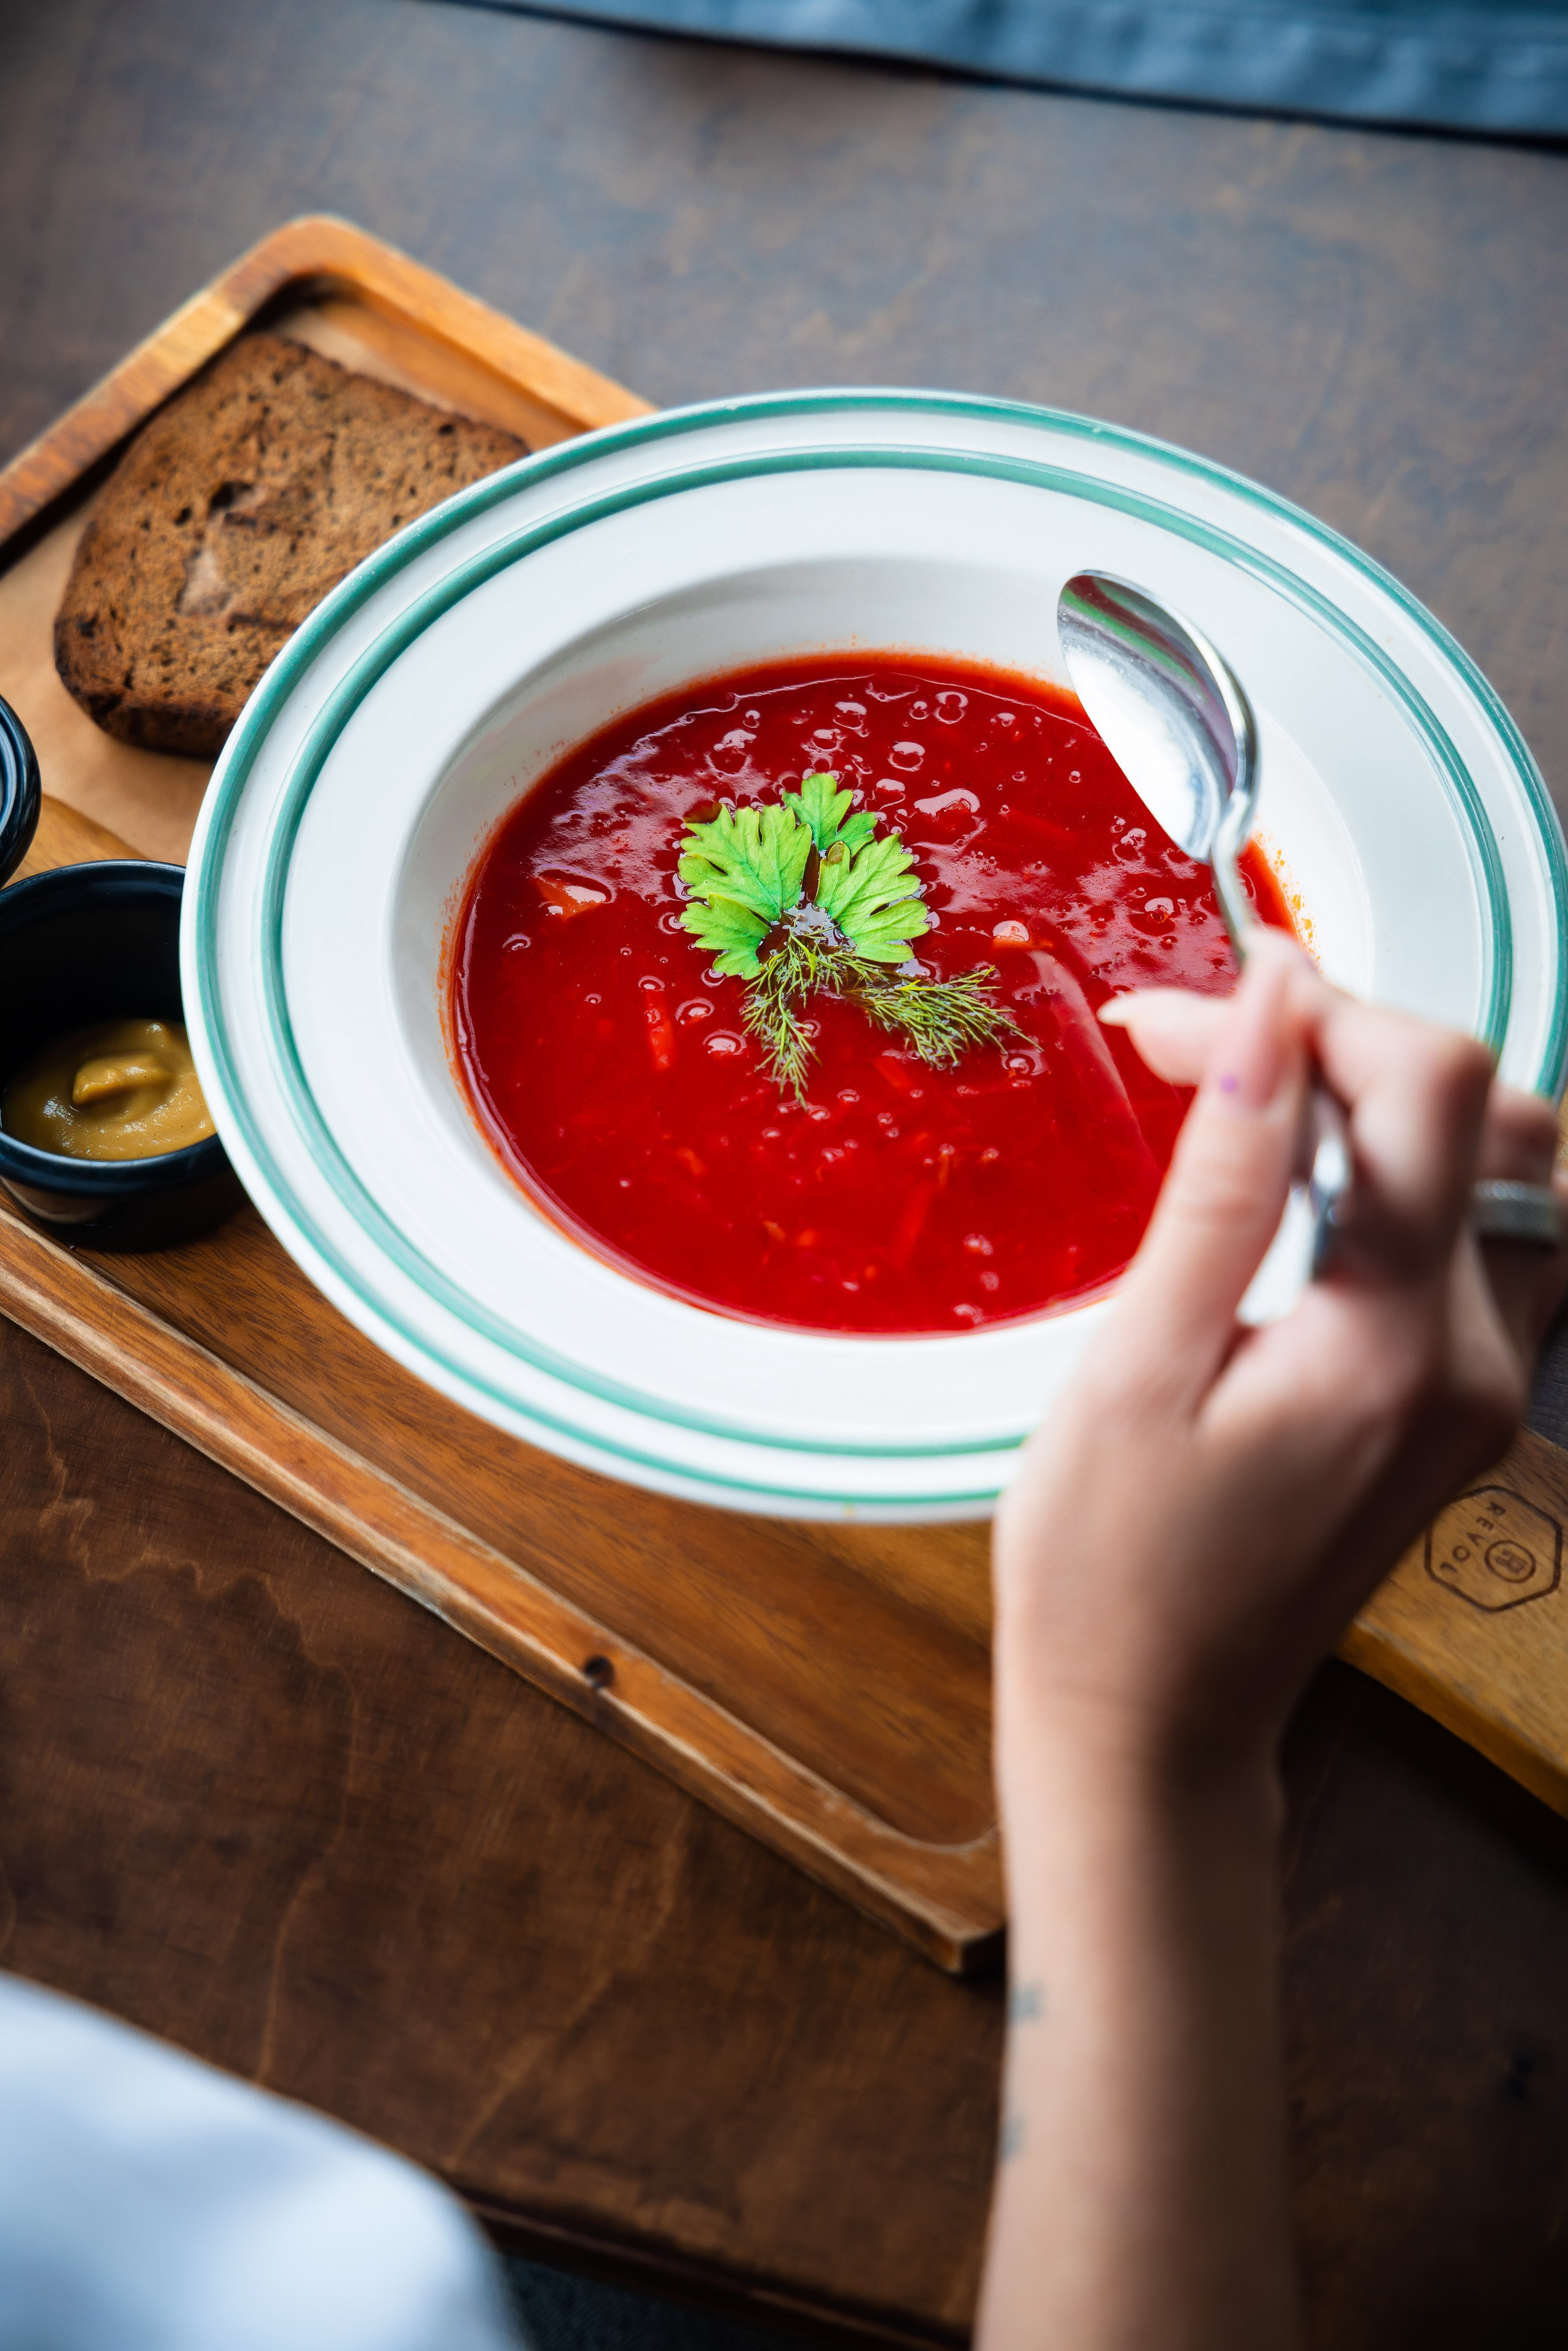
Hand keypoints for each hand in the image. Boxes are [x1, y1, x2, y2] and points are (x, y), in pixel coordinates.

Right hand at [993, 930, 1567, 1785]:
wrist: (1154, 1719)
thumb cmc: (1112, 1567)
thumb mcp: (1138, 1365)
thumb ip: (1224, 1178)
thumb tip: (1270, 1008)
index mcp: (1398, 1350)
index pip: (1434, 1088)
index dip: (1314, 1013)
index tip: (1181, 1022)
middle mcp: (1482, 1366)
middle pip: (1497, 1113)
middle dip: (1353, 1047)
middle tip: (1210, 1061)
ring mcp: (1490, 1391)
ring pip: (1518, 1170)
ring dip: (1403, 1107)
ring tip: (1273, 1115)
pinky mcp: (1469, 1407)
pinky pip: (1491, 1241)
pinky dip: (1420, 1178)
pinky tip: (1321, 1193)